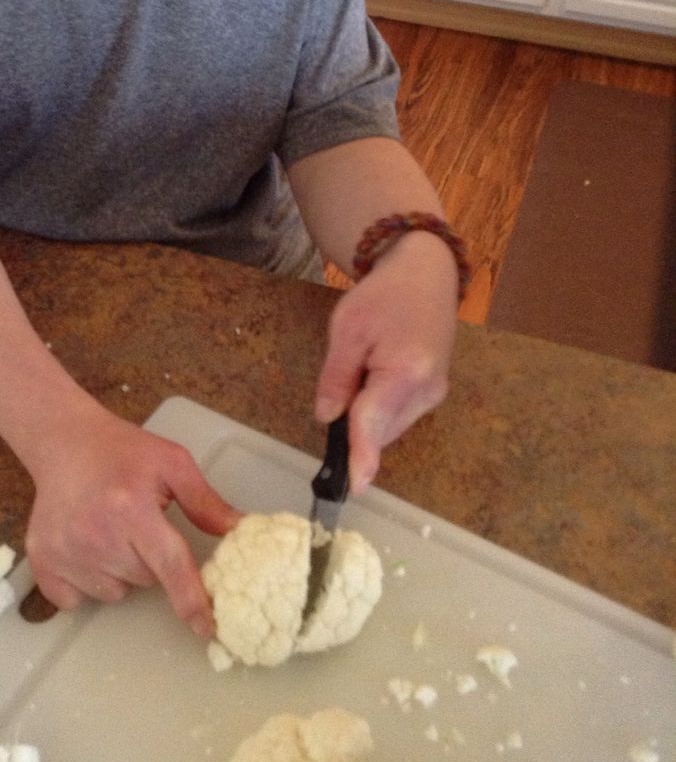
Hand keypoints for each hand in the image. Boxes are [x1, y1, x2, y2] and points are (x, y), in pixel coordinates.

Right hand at [21, 400, 240, 636]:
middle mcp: (96, 534)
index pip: (169, 565)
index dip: (191, 600)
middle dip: (149, 560)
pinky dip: (85, 583)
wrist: (63, 441)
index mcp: (131, 508)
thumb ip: (205, 501)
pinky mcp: (42, 562)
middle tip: (137, 524)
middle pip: (145, 580)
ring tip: (108, 530)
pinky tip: (84, 547)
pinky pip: (76, 600)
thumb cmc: (122, 451)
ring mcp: (65, 552)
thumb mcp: (171, 463)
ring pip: (114, 592)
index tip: (207, 628)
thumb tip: (239, 531)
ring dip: (119, 572)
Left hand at [315, 232, 458, 493]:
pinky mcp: (434, 393)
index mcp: (406, 372)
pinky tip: (375, 374)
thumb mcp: (348, 328)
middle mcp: (427, 391)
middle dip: (354, 422)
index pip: (374, 423)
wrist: (426, 274)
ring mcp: (434, 395)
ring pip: (389, 426)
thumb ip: (337, 377)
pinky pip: (399, 415)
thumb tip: (326, 418)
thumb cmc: (384, 296)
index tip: (353, 487)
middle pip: (380, 429)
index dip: (361, 457)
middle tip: (344, 378)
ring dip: (367, 414)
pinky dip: (380, 407)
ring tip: (365, 365)